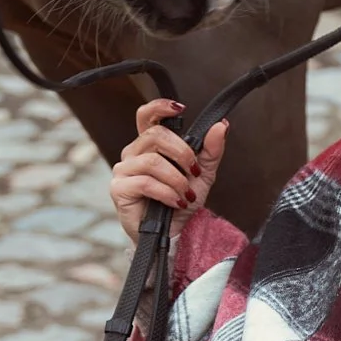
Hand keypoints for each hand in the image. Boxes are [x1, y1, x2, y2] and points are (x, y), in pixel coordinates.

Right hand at [109, 101, 228, 242]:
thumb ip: (210, 150)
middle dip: (182, 152)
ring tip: (185, 194)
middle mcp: (133, 152)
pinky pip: (145, 182)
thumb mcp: (202, 175)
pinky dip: (166, 192)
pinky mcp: (119, 189)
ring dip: (176, 179)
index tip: (180, 109)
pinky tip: (175, 202)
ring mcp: (123, 170)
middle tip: (195, 171)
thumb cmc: (181, 202)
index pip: (147, 115)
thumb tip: (221, 125)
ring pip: (152, 161)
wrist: (171, 233)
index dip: (160, 107)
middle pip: (155, 135)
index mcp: (150, 144)